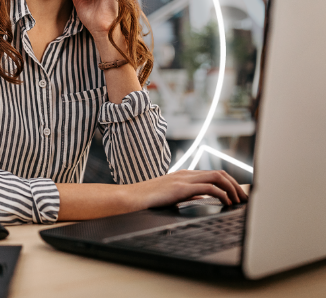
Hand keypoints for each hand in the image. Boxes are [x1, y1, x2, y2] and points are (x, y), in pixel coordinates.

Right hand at [126, 170, 248, 209]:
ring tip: (239, 200)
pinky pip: (208, 187)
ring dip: (232, 188)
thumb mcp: (172, 195)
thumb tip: (202, 197)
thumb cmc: (149, 199)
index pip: (214, 174)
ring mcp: (184, 179)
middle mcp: (186, 174)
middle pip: (220, 173)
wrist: (132, 198)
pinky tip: (226, 202)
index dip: (230, 183)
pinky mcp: (181, 188)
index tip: (238, 194)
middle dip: (236, 185)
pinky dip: (222, 194)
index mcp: (185, 175)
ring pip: (217, 177)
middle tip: (244, 198)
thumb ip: (188, 194)